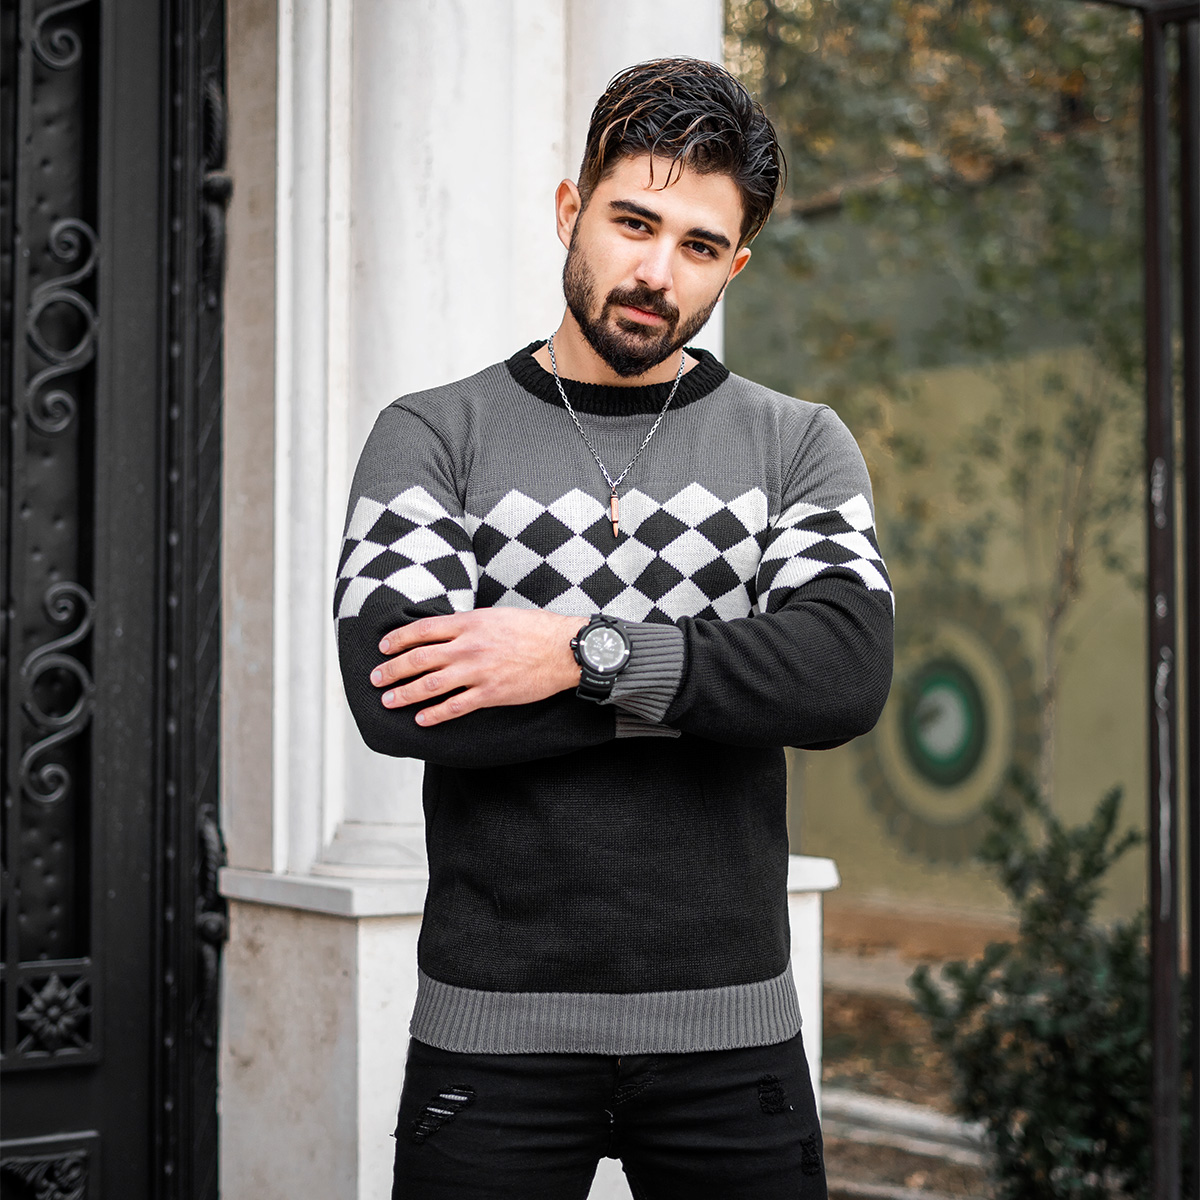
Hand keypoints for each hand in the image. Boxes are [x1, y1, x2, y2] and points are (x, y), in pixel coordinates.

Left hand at [370, 609, 587, 725]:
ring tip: (388, 700)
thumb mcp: (496, 616)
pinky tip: (421, 719)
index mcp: (469, 623)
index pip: (423, 630)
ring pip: (430, 685)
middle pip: (418, 658)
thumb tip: (446, 631)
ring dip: (405, 694)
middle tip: (375, 678)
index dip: (398, 639)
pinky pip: (455, 706)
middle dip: (392, 669)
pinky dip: (434, 714)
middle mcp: (468, 646)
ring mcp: (478, 672)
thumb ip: (469, 624)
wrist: (563, 650)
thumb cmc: (534, 629)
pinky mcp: (490, 694)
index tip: (383, 647)